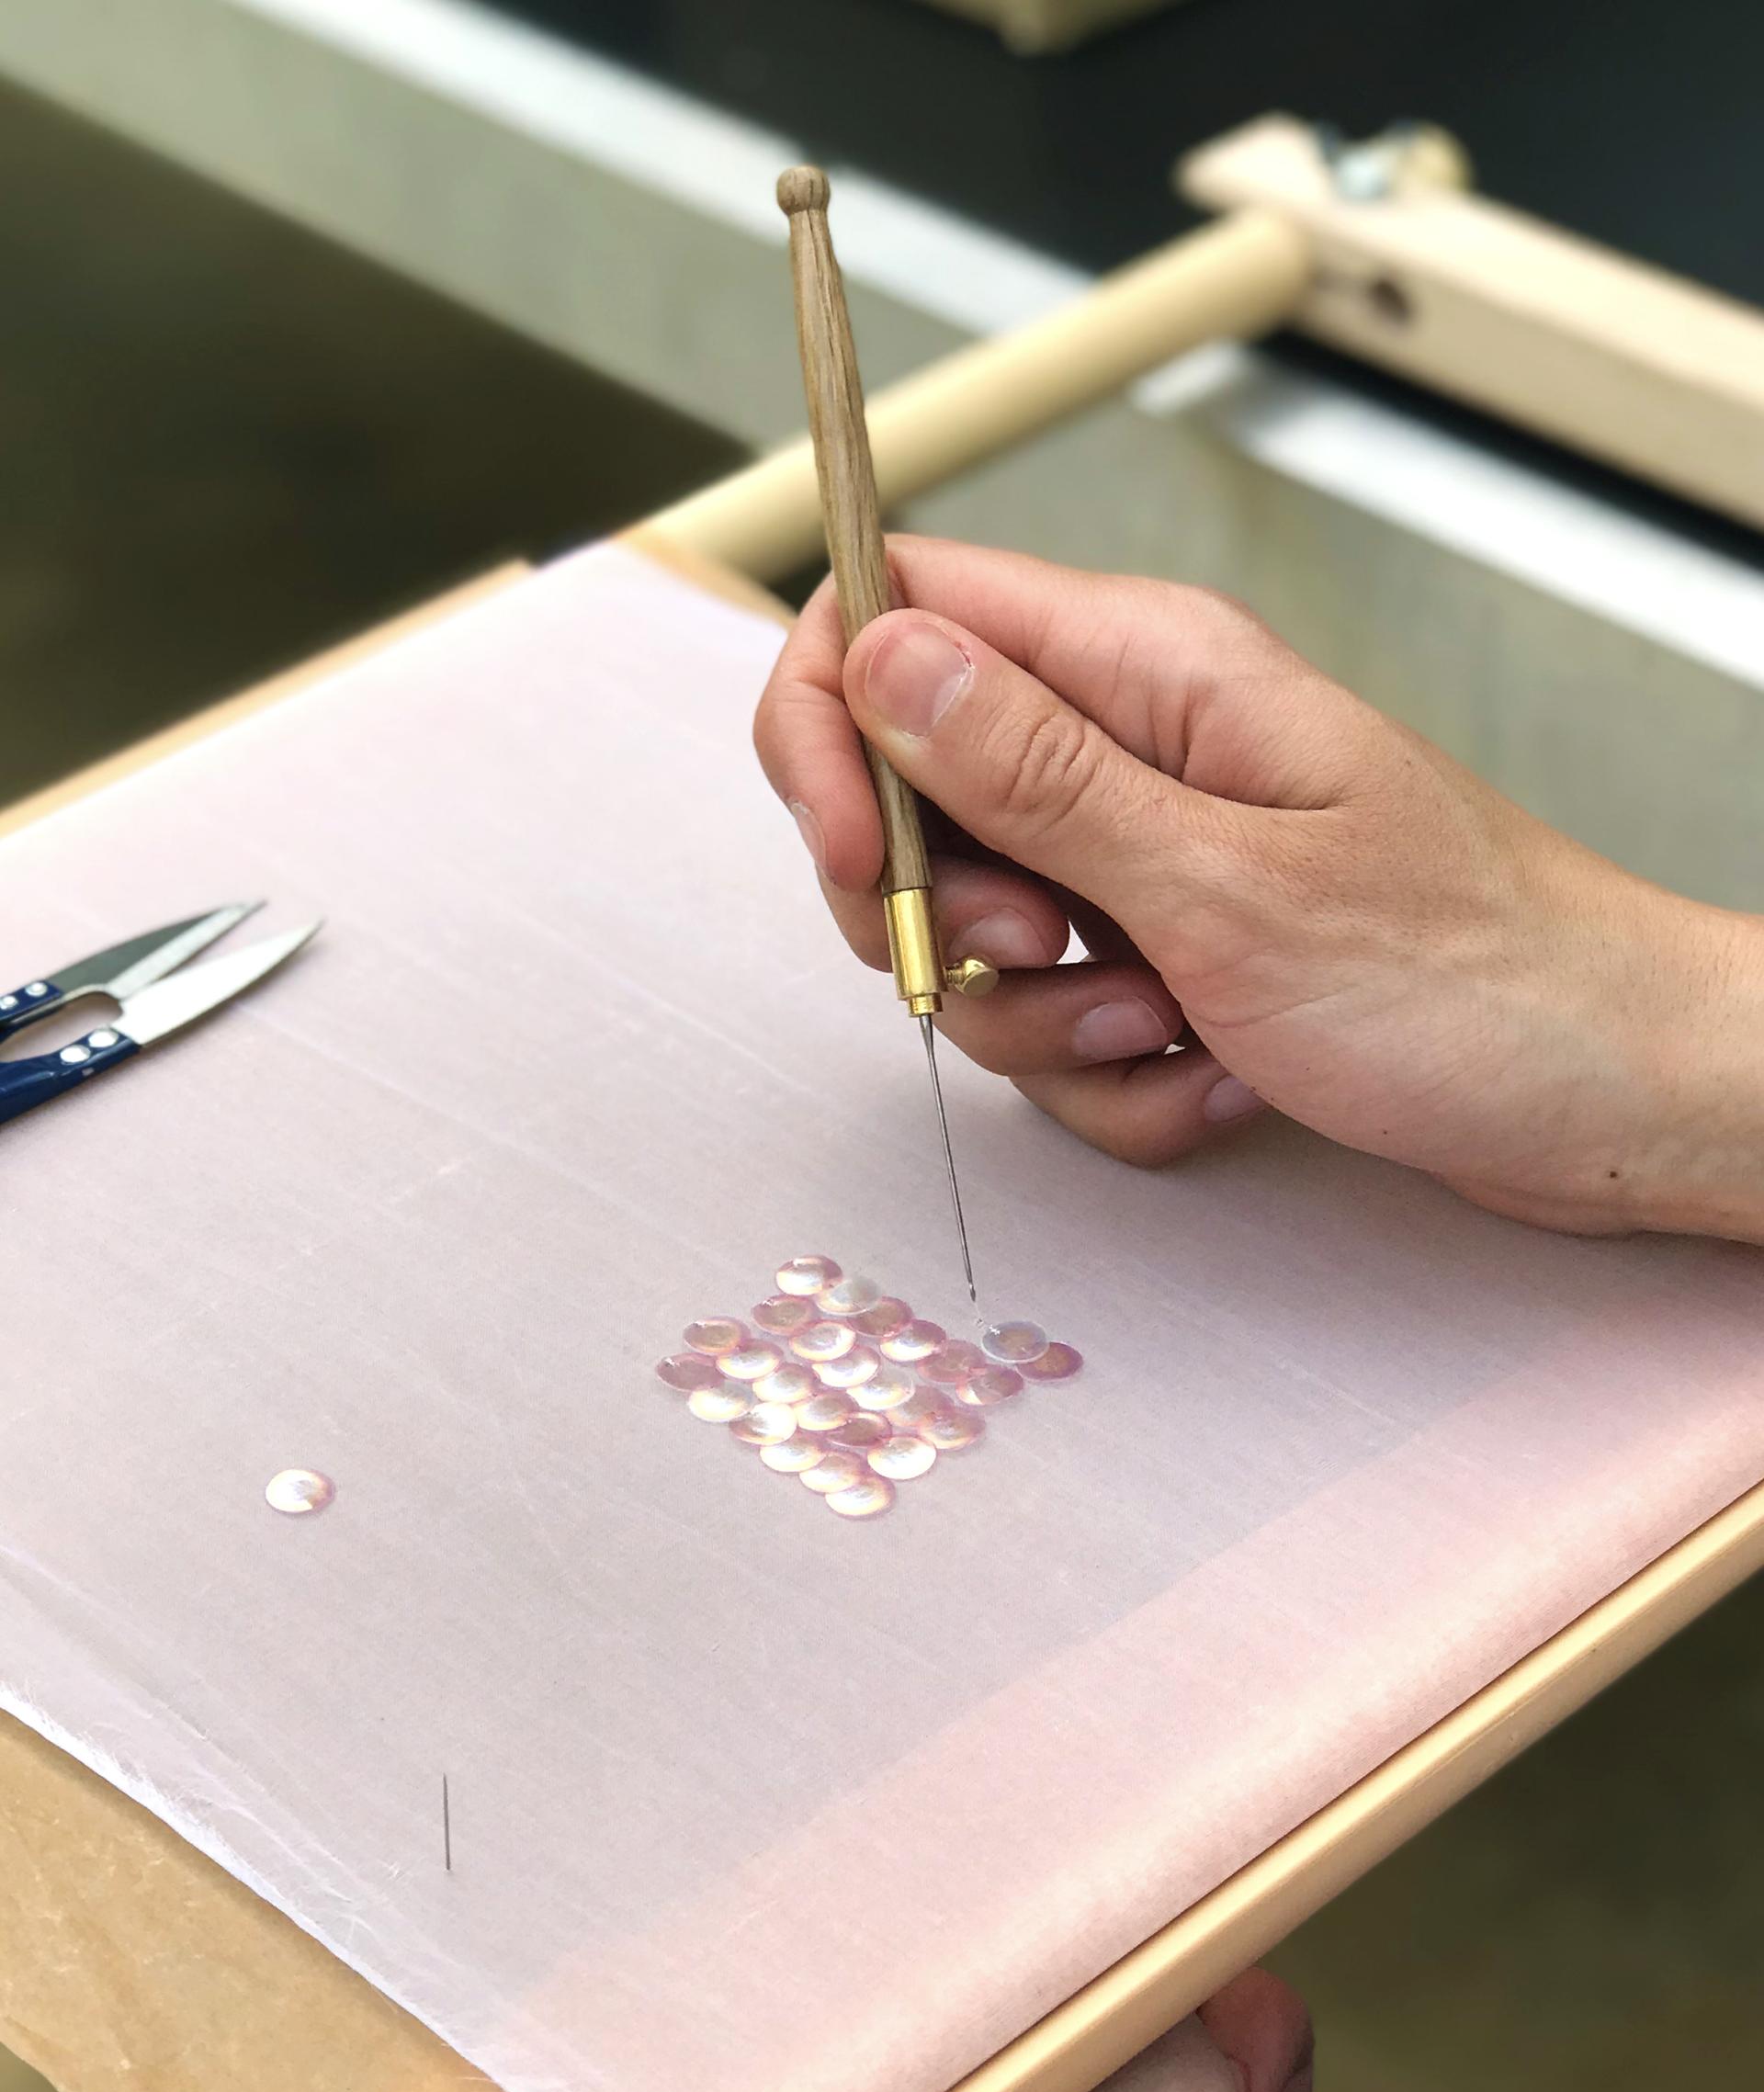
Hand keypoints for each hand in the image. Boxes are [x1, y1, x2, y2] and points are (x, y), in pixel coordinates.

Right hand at [754, 538, 1763, 1241]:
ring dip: (1047, 1021)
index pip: (898, 614)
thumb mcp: (1225, 879)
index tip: (851, 854)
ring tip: (1176, 1024)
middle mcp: (1133, 750)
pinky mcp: (1171, 958)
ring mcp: (1148, 861)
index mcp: (1147, 671)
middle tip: (1044, 951)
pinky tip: (1218, 1076)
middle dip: (939, 913)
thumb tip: (880, 655)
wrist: (1606, 1098)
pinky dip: (1118, 1079)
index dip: (832, 727)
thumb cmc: (1476, 979)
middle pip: (910, 797)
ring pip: (979, 939)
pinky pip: (1061, 1026)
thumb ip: (1033, 771)